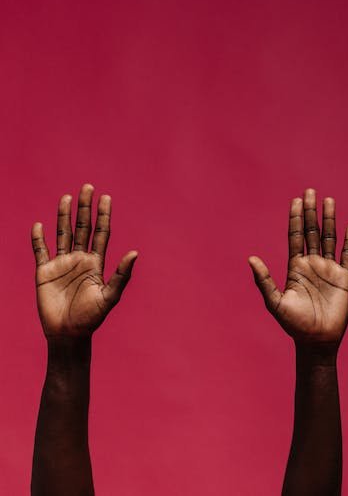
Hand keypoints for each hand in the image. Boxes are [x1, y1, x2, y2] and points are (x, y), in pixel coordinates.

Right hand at [31, 184, 137, 338]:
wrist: (69, 333)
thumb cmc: (92, 317)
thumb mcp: (110, 296)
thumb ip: (122, 275)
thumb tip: (135, 252)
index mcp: (96, 262)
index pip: (101, 233)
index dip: (103, 215)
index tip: (106, 197)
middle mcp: (80, 259)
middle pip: (82, 228)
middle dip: (85, 208)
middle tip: (88, 187)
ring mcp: (61, 264)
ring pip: (62, 234)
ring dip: (64, 216)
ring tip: (67, 197)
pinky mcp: (44, 272)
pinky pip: (40, 251)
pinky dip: (38, 239)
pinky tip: (39, 224)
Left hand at [249, 189, 347, 344]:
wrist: (317, 342)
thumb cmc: (294, 325)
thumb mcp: (275, 303)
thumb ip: (264, 281)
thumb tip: (250, 258)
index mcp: (295, 267)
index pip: (295, 236)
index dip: (296, 218)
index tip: (296, 200)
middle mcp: (312, 264)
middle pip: (312, 232)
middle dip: (311, 212)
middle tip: (310, 191)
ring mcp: (329, 270)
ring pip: (329, 239)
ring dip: (329, 220)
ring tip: (329, 201)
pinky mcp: (345, 278)